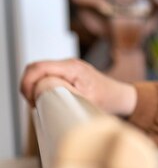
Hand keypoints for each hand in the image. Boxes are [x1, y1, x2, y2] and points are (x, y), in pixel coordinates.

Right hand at [20, 58, 136, 115]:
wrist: (121, 97)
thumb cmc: (109, 100)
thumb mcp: (86, 101)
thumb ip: (64, 95)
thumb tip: (43, 96)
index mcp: (72, 68)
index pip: (38, 68)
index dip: (27, 83)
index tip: (30, 100)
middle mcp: (69, 64)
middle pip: (36, 68)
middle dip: (28, 85)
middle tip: (33, 103)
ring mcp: (69, 68)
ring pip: (40, 72)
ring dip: (35, 86)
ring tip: (39, 102)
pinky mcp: (69, 74)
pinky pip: (48, 76)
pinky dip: (42, 86)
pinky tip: (46, 99)